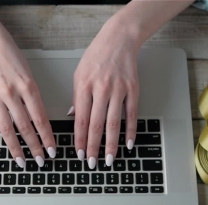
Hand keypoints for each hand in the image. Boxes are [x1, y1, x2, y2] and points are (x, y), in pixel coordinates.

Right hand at [0, 38, 55, 167]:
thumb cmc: (13, 59)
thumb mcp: (31, 76)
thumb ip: (34, 99)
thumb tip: (40, 125)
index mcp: (28, 87)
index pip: (40, 119)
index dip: (47, 137)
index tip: (52, 150)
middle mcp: (11, 92)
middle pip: (24, 127)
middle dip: (34, 147)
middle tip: (40, 161)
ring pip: (6, 129)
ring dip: (15, 148)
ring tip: (22, 161)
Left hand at [72, 28, 139, 168]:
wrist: (119, 39)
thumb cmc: (96, 56)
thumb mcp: (78, 74)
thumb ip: (76, 98)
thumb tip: (74, 118)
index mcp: (84, 86)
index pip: (81, 119)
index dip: (80, 139)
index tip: (80, 153)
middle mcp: (101, 89)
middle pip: (96, 125)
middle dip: (93, 147)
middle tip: (92, 163)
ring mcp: (118, 90)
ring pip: (114, 123)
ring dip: (111, 144)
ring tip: (109, 159)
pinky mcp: (133, 89)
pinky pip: (132, 115)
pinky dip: (131, 131)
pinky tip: (129, 144)